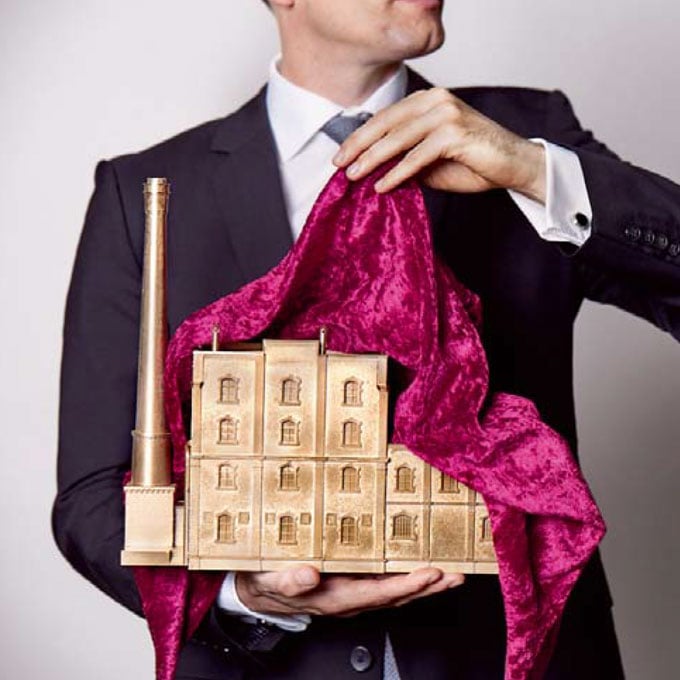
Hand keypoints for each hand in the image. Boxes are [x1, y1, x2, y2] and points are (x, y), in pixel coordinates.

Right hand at [235, 565, 463, 617]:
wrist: (259, 592)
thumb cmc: (267, 584)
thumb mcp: (272, 580)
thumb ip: (290, 580)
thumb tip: (310, 574)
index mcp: (336, 598)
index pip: (380, 593)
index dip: (407, 585)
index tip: (431, 572)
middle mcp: (350, 599)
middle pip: (398, 596)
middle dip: (429, 587)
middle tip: (457, 575)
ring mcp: (353, 594)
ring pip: (396, 592)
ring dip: (424, 585)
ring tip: (450, 574)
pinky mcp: (351, 585)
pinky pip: (385, 583)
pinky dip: (406, 576)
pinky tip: (418, 568)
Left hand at [333, 87, 545, 202]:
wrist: (513, 166)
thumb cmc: (472, 163)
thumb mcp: (429, 161)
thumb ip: (404, 158)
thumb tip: (371, 170)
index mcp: (428, 100)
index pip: (385, 117)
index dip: (360, 136)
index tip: (340, 154)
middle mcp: (436, 100)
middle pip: (386, 123)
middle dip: (358, 145)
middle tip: (338, 165)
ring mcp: (446, 113)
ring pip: (398, 138)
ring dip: (372, 159)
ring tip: (353, 176)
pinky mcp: (455, 133)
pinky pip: (417, 155)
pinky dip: (397, 172)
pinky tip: (382, 186)